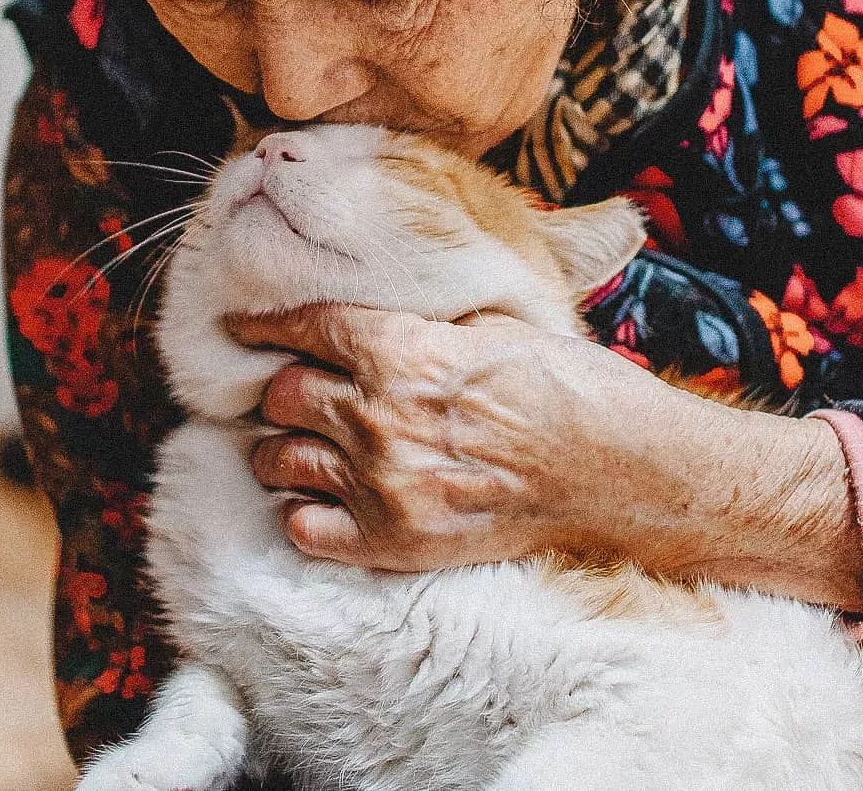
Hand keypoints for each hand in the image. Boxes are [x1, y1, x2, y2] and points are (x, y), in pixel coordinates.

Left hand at [223, 303, 697, 570]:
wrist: (620, 472)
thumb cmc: (569, 388)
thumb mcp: (495, 325)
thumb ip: (424, 326)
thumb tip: (380, 321)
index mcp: (400, 351)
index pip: (303, 327)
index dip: (264, 324)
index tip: (242, 326)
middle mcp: (376, 416)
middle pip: (280, 395)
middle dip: (281, 386)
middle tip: (294, 387)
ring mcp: (380, 485)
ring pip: (277, 460)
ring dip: (283, 446)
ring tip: (300, 441)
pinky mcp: (393, 542)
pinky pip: (305, 528)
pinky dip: (305, 510)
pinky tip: (325, 496)